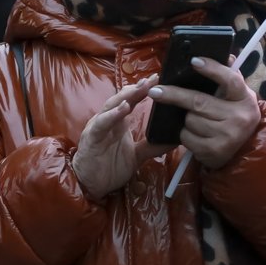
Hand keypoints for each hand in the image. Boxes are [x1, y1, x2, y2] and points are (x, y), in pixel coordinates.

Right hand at [72, 78, 174, 198]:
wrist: (89, 185)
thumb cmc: (110, 167)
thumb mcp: (137, 155)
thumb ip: (153, 146)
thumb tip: (176, 139)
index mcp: (118, 121)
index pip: (132, 101)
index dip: (144, 90)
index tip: (159, 80)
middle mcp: (108, 120)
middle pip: (122, 99)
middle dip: (137, 88)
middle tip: (153, 79)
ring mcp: (98, 126)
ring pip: (111, 106)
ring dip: (125, 96)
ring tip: (140, 88)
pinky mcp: (92, 137)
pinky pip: (101, 124)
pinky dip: (112, 115)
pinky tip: (123, 109)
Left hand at [148, 54, 260, 169]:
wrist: (243, 148)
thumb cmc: (234, 114)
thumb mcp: (237, 95)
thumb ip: (229, 76)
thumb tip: (226, 56)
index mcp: (244, 98)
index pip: (230, 80)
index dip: (212, 69)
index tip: (193, 61)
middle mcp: (239, 117)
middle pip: (199, 102)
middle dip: (174, 95)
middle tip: (155, 91)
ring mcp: (228, 136)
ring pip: (190, 120)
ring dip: (185, 118)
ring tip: (195, 118)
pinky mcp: (215, 152)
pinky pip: (187, 137)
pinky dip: (185, 134)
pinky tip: (195, 134)